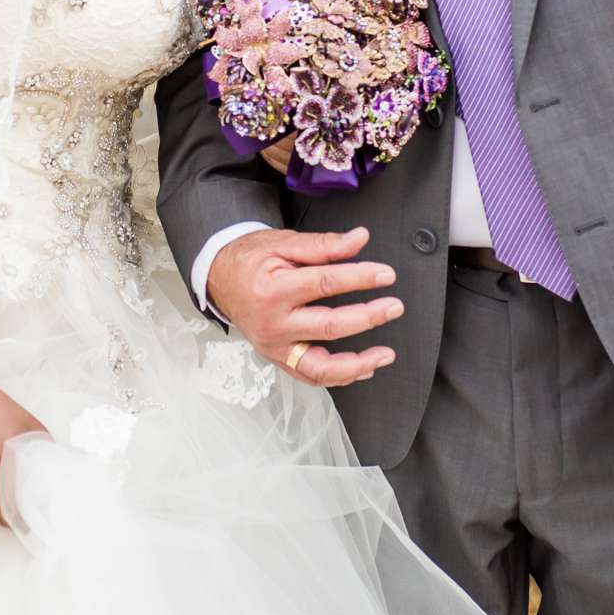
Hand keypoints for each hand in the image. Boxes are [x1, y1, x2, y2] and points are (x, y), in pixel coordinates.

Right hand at [0, 379, 46, 526]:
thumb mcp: (31, 430)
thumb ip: (44, 456)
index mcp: (6, 463)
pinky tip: (9, 507)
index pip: (27, 507)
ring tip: (28, 514)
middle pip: (13, 519)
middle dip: (29, 521)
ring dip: (13, 520)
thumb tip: (60, 479)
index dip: (41, 517)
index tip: (52, 517)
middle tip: (44, 518)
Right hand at [208, 225, 402, 387]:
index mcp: (272, 290)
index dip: (360, 279)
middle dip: (368, 317)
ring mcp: (274, 346)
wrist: (219, 280)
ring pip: (320, 367)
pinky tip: (363, 367)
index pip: (324, 284)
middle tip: (394, 306)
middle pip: (329, 326)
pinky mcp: (278, 358)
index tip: (385, 275)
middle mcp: (273, 324)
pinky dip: (339, 375)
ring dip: (358, 363)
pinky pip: (311, 375)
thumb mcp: (284, 243)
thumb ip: (324, 245)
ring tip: (385, 354)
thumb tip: (360, 239)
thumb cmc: (251, 260)